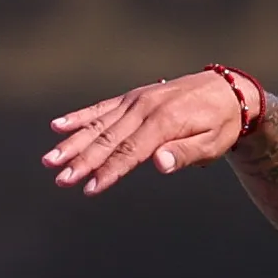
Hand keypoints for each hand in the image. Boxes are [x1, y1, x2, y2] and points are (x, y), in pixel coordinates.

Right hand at [41, 68, 253, 194]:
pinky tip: (57, 126)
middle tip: (60, 178)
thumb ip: (186, 153)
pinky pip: (101, 108)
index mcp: (163, 122)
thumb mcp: (213, 144)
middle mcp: (144, 108)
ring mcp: (135, 100)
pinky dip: (79, 117)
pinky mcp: (132, 97)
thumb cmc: (221, 124)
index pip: (130, 152)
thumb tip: (160, 164)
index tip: (89, 188)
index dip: (109, 171)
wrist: (228, 90)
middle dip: (82, 160)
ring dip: (73, 143)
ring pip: (98, 124)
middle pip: (107, 139)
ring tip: (50, 159)